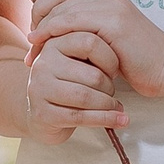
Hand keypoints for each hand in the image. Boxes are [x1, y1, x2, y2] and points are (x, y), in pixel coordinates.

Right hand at [26, 29, 124, 143]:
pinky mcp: (43, 114)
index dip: (110, 58)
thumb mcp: (76, 61)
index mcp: (53, 43)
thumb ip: (93, 49)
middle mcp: (43, 64)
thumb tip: (124, 44)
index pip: (90, 42)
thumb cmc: (68, 84)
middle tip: (113, 91)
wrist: (43, 115)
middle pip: (93, 75)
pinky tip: (119, 121)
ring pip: (86, 97)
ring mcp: (40, 89)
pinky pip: (80, 117)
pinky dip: (105, 119)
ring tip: (116, 106)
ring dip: (108, 104)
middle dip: (109, 86)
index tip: (115, 70)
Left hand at [31, 0, 163, 100]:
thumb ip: (89, 33)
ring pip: (63, 9)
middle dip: (38, 19)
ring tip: (33, 50)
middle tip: (31, 43)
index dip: (45, 8)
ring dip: (42, 29)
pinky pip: (72, 21)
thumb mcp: (109, 43)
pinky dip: (52, 31)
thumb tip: (59, 40)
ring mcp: (112, 7)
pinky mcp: (113, 22)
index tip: (36, 33)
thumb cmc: (140, 62)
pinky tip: (42, 43)